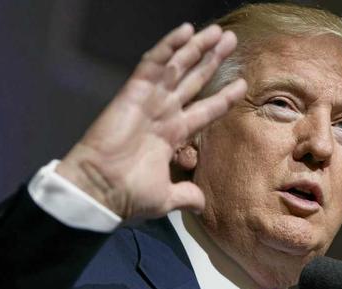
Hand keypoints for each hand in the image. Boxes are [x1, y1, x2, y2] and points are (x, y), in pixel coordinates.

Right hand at [56, 23, 246, 221]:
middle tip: (230, 41)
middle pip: (194, 80)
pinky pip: (153, 64)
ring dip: (197, 48)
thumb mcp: (165, 198)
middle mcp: (163, 114)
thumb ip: (185, 195)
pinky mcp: (133, 93)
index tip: (242, 84)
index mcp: (172, 135)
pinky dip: (168, 46)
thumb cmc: (127, 196)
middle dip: (212, 60)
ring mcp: (149, 101)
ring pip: (178, 67)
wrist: (99, 191)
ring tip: (218, 32)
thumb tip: (202, 204)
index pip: (205, 110)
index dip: (224, 97)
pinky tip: (186, 31)